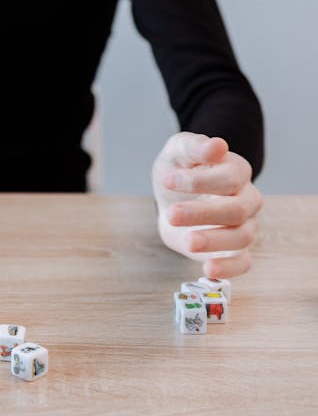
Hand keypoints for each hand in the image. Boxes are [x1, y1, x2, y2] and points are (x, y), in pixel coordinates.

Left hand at [152, 132, 262, 277]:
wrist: (172, 197)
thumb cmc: (179, 170)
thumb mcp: (177, 151)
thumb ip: (194, 146)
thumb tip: (217, 146)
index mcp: (237, 171)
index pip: (229, 178)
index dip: (198, 180)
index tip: (167, 180)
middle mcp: (247, 199)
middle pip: (237, 209)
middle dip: (203, 213)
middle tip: (173, 215)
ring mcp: (245, 225)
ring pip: (242, 237)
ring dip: (213, 241)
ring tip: (187, 241)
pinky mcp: (235, 250)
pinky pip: (243, 263)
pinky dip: (229, 268)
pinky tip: (207, 270)